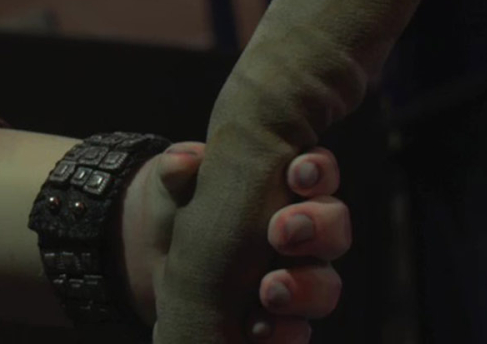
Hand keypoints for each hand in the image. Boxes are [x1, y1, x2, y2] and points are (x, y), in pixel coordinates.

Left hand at [119, 143, 350, 343]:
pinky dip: (283, 332)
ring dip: (303, 287)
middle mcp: (301, 235)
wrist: (151, 269)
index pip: (318, 172)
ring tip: (268, 290)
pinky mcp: (282, 323)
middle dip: (316, 226)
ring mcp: (296, 281)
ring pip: (326, 285)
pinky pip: (298, 332)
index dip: (318, 170)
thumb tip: (186, 159)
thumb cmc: (176, 213)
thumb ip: (177, 169)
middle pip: (335, 227)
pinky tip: (258, 329)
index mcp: (282, 189)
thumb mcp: (171, 186)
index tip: (297, 175)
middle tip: (281, 232)